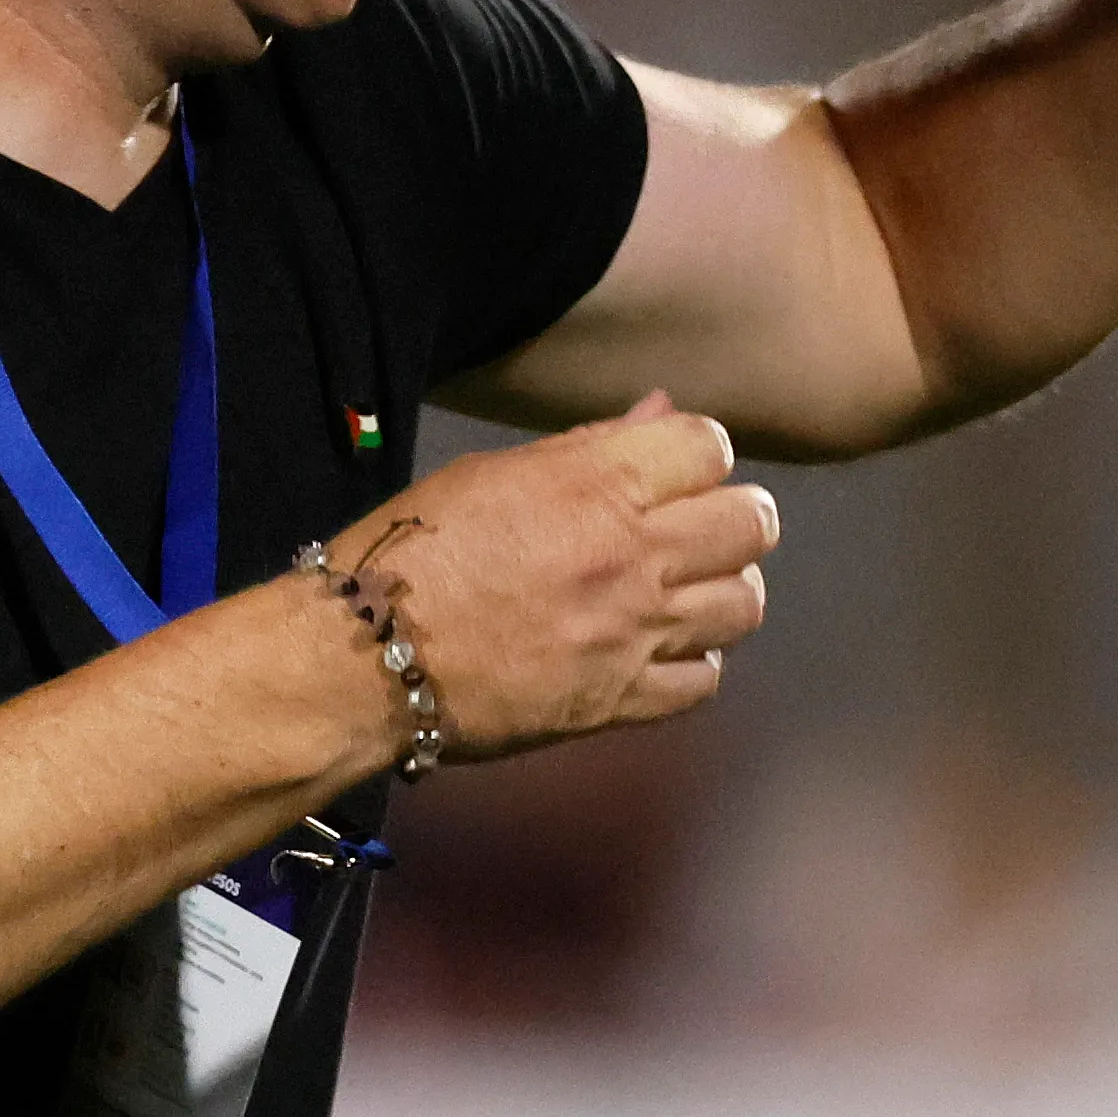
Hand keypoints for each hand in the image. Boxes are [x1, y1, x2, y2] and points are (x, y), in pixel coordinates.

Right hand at [343, 396, 772, 755]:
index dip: (693, 454)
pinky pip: (704, 679)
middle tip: (694, 530)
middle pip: (752, 522)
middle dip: (732, 517)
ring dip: (721, 590)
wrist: (365, 658)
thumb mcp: (491, 476)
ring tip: (683, 592)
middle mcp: (633, 555)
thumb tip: (658, 415)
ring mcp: (635, 632)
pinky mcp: (622, 701)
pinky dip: (692, 662)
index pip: (710, 447)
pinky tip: (658, 650)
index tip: (667, 472)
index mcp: (596, 485)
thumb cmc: (409, 552)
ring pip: (743, 604)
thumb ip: (587, 448)